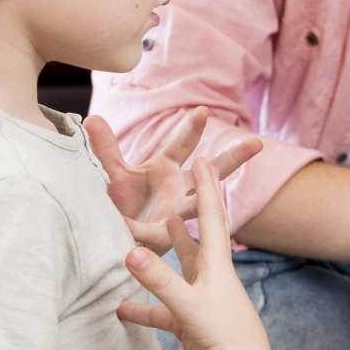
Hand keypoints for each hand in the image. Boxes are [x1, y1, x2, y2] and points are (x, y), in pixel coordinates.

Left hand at [88, 108, 262, 252]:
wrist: (110, 235)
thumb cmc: (119, 203)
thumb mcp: (112, 174)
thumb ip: (105, 149)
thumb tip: (93, 118)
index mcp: (166, 170)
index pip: (182, 145)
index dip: (192, 129)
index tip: (203, 111)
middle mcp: (179, 191)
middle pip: (211, 173)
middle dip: (233, 159)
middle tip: (256, 144)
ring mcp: (176, 215)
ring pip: (202, 206)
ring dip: (214, 199)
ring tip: (230, 208)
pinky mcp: (161, 239)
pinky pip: (154, 232)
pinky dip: (145, 231)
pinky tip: (146, 227)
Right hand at [118, 161, 272, 349]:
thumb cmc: (223, 339)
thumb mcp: (187, 305)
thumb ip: (158, 280)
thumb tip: (128, 251)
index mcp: (217, 266)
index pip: (212, 217)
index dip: (207, 187)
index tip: (204, 158)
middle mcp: (213, 279)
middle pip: (197, 239)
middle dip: (188, 215)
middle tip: (179, 190)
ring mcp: (203, 301)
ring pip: (180, 272)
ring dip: (167, 255)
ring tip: (153, 235)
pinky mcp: (193, 324)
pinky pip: (163, 311)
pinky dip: (144, 308)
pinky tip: (119, 309)